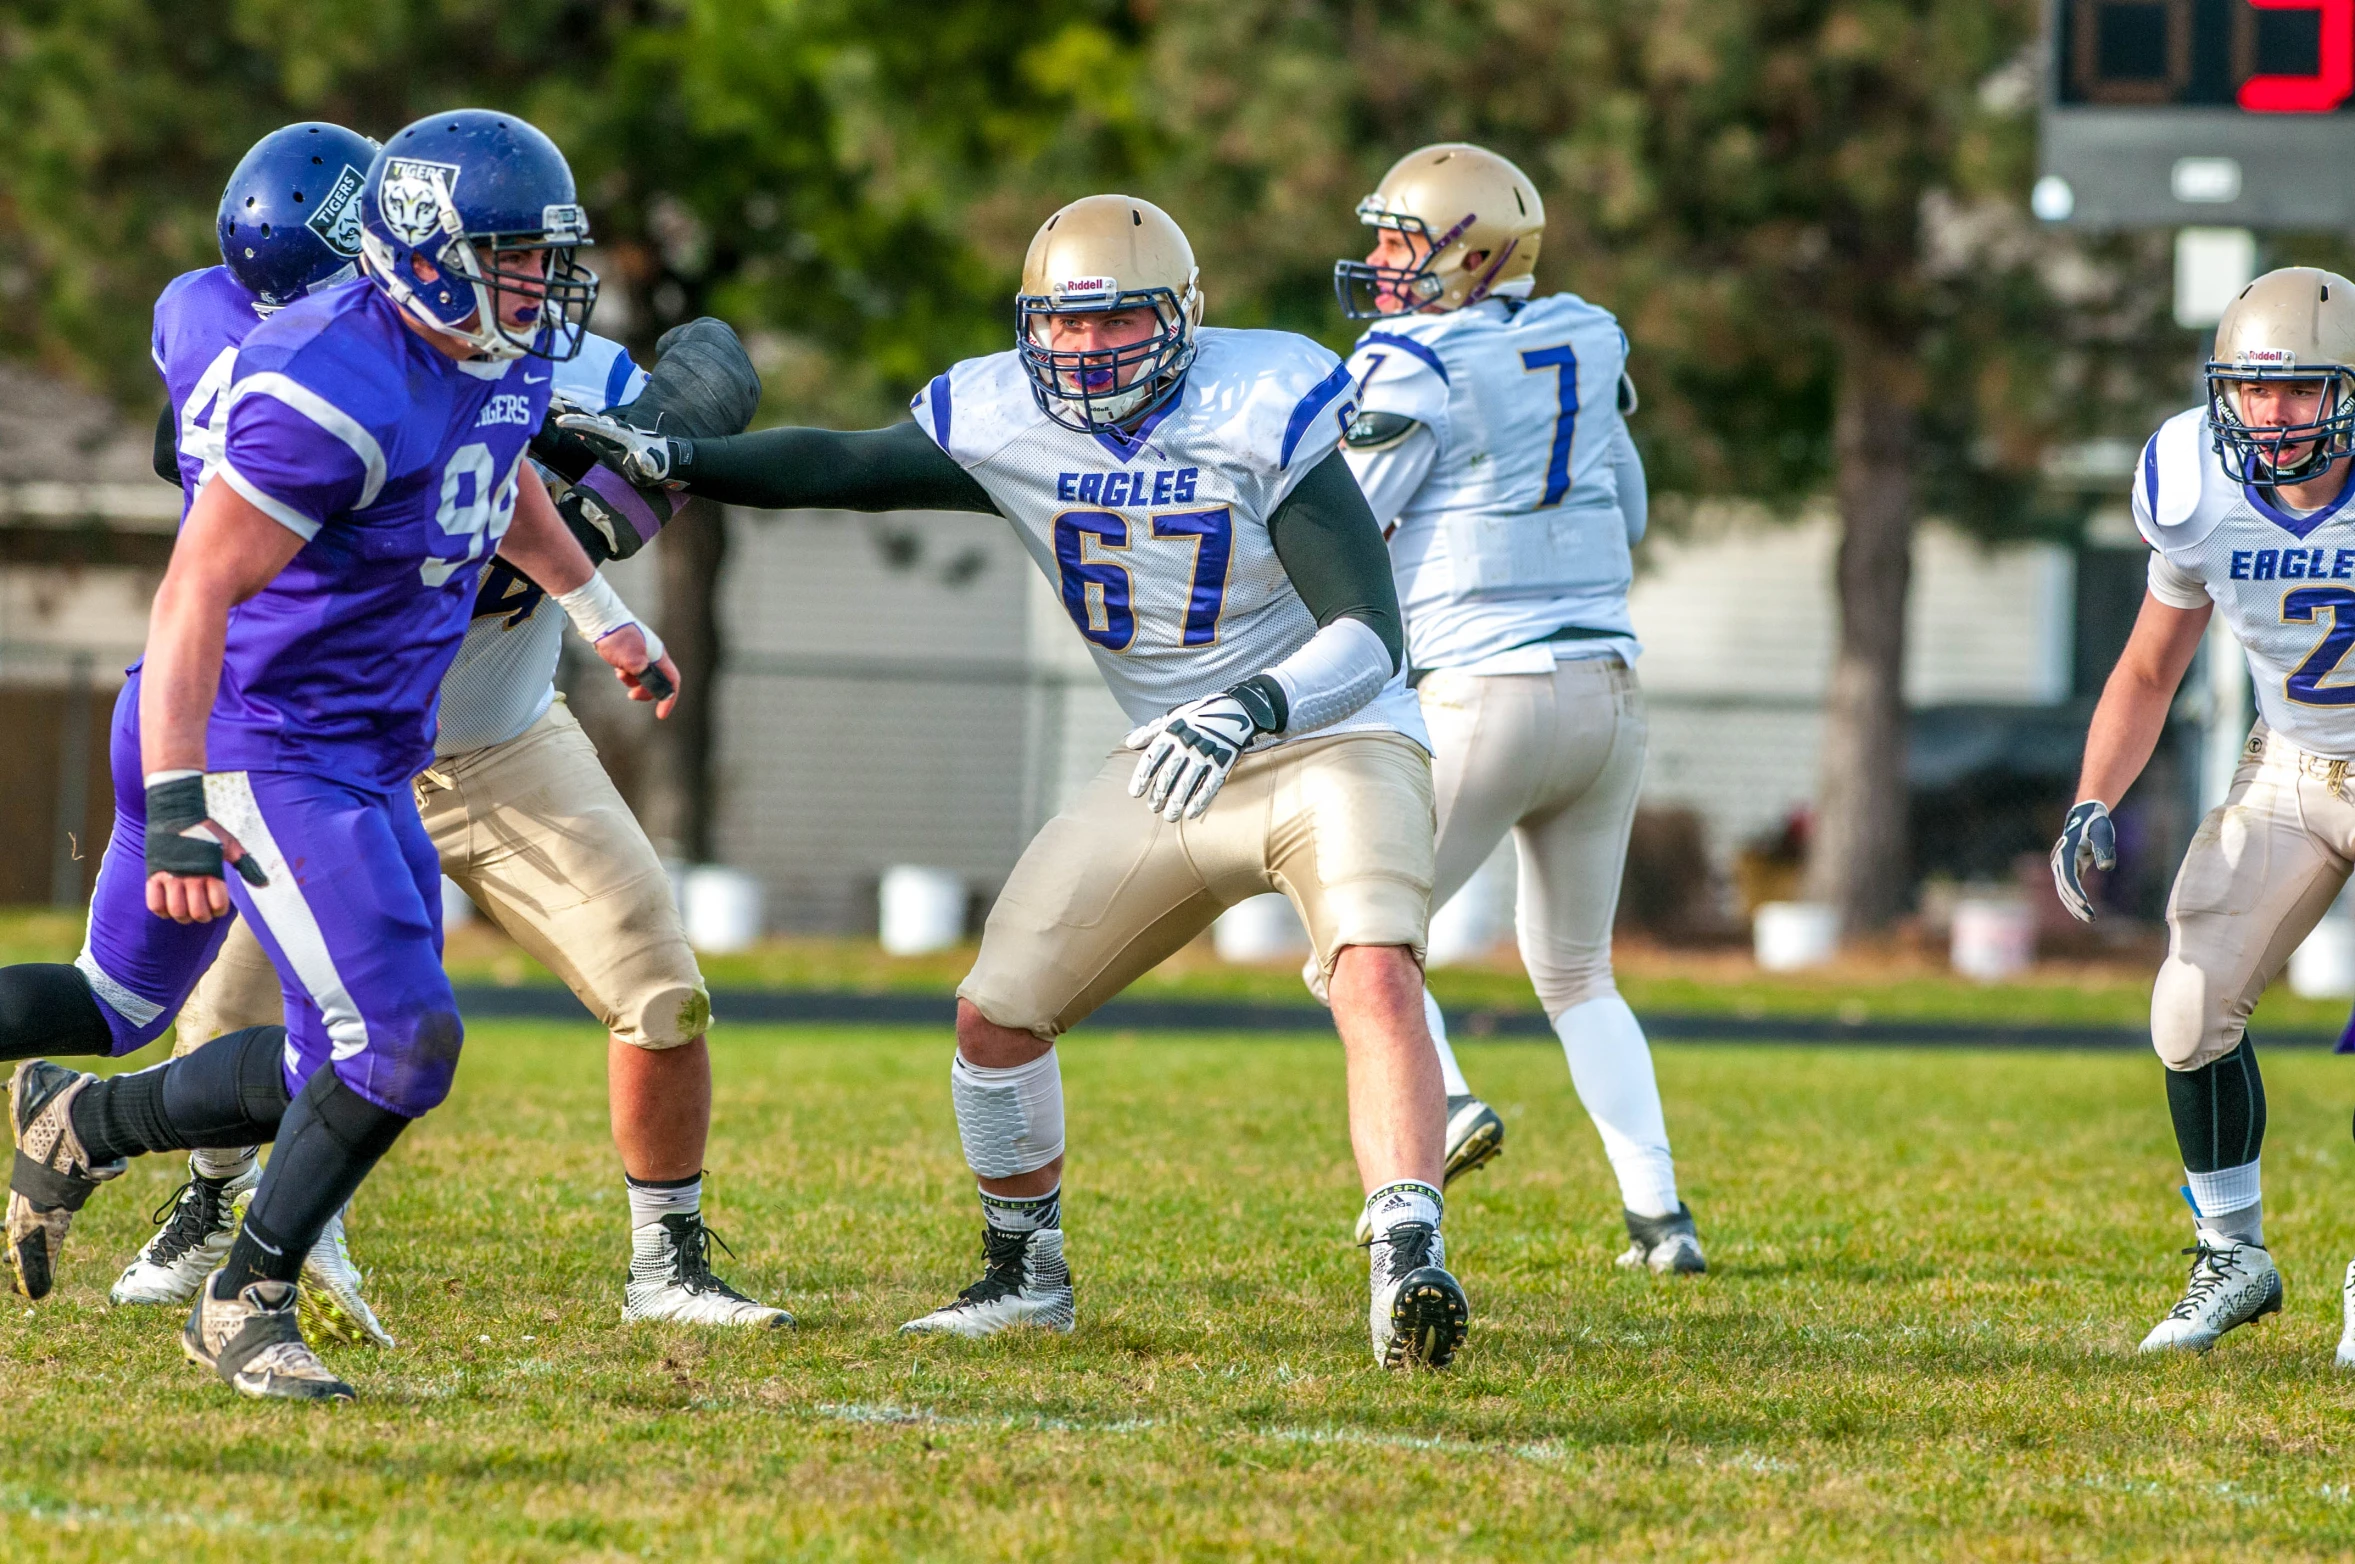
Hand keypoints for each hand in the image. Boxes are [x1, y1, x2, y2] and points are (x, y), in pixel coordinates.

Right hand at [143, 773, 264, 924]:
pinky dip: (160, 910)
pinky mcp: (153, 874)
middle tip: (202, 912)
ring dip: (182, 916)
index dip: (219, 910)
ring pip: (176, 910)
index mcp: (211, 869)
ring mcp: (170, 875)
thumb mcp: (229, 845)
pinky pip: (154, 903)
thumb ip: (246, 865)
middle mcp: (191, 875)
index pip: (218, 903)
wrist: (176, 813)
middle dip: (202, 916)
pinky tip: (167, 907)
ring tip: (185, 912)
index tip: (218, 907)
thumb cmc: (206, 831)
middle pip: (197, 912)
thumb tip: (265, 884)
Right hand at [554, 412, 680, 487]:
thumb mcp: (653, 466)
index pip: (595, 427)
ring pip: (584, 418)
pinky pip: (585, 427)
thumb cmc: (659, 463)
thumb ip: (646, 463)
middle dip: (566, 408)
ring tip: (545, 401)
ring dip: (566, 410)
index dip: (579, 424)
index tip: (560, 422)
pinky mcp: (605, 439)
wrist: (665, 460)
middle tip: (543, 397)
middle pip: (585, 416)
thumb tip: (641, 459)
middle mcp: (611, 430)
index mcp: (619, 435)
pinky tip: (556, 415)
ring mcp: (607, 433)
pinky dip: (571, 419)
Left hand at [593, 623, 679, 717]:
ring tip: (620, 674)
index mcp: (658, 656)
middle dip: (646, 692)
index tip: (660, 714)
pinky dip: (627, 675)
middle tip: (631, 696)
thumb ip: (646, 675)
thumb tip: (654, 688)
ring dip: (633, 682)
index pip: (672, 681)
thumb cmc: (618, 638)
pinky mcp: (630, 654)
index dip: (669, 699)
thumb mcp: (632, 660)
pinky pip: (633, 672)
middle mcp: (653, 656)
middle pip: (658, 683)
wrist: (601, 619)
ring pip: (643, 678)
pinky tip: (617, 668)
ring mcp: (642, 655)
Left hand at [1124, 692, 1266, 821]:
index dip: (1141, 777)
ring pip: (1187, 783)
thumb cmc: (1199, 716)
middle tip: (1153, 808)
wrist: (1237, 710)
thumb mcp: (1173, 717)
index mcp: (1172, 732)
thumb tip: (1129, 743)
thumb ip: (1150, 731)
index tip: (1135, 794)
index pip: (1152, 758)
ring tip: (1169, 816)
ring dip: (1176, 803)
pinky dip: (1199, 802)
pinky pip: (1209, 786)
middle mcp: (1187, 743)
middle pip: (1168, 774)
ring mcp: (1205, 754)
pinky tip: (1191, 814)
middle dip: (1158, 794)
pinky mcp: (1223, 763)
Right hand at [2049, 799, 2115, 922]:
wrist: (2085, 816)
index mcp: (2066, 853)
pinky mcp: (2066, 869)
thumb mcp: (2103, 833)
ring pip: (2063, 891)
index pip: (2068, 878)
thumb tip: (2107, 868)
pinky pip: (2067, 888)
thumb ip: (2105, 849)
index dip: (2076, 892)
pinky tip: (2082, 911)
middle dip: (2076, 905)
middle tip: (2091, 919)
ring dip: (2074, 906)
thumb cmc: (2096, 824)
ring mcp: (2059, 866)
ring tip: (2088, 919)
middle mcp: (2058, 861)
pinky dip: (2073, 900)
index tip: (2085, 905)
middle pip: (2064, 888)